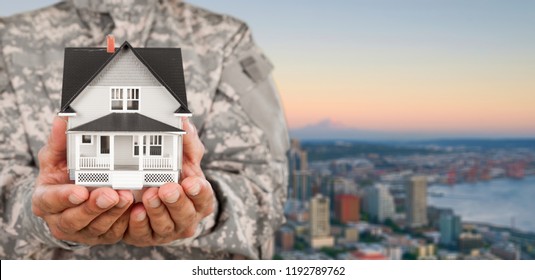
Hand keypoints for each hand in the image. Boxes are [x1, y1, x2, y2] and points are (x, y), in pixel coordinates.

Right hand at [32, 117, 133, 244]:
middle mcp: (61, 219)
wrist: (74, 196)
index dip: (65, 197)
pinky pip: (114, 232)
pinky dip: (125, 222)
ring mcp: (82, 230)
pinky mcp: (102, 235)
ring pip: (97, 227)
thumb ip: (60, 141)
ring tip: (127, 197)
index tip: (80, 191)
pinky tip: (136, 209)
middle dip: (94, 207)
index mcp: (46, 200)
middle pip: (75, 218)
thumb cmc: (63, 174)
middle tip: (111, 194)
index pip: (51, 201)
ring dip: (113, 213)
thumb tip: (63, 119)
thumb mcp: (57, 156)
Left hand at [123, 118, 213, 245]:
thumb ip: (187, 141)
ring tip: (149, 196)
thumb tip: (183, 120)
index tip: (191, 182)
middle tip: (167, 188)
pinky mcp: (147, 236)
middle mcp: (187, 218)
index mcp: (200, 199)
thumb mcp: (184, 158)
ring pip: (165, 226)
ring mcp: (168, 230)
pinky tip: (135, 212)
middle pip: (186, 214)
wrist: (151, 195)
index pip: (204, 197)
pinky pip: (144, 234)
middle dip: (176, 202)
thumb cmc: (174, 177)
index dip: (199, 191)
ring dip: (157, 212)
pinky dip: (139, 224)